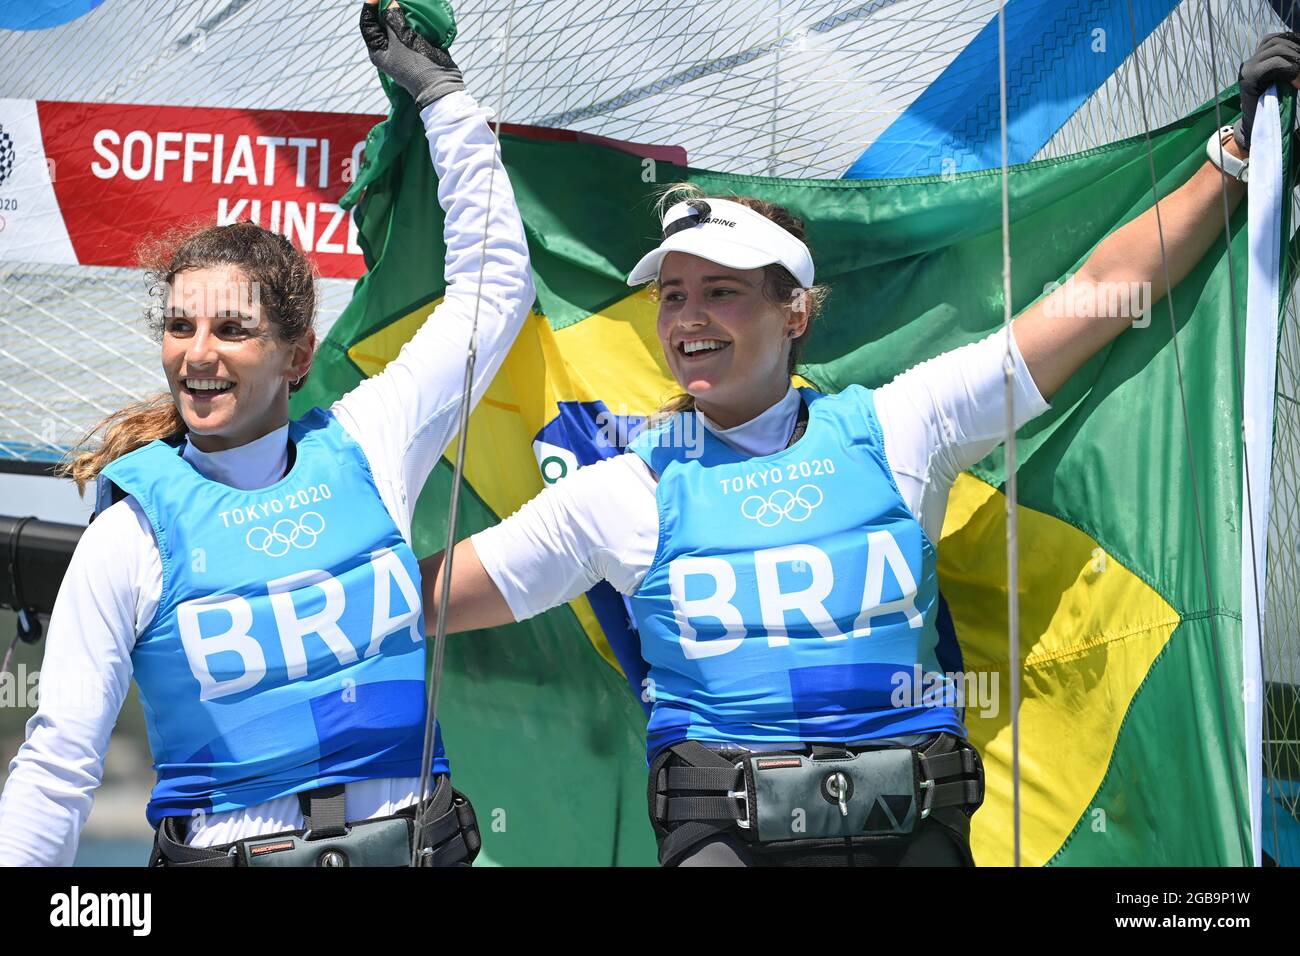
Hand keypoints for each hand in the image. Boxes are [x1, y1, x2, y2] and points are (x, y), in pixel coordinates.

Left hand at [359, 0, 463, 108]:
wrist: (442, 85)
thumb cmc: (418, 65)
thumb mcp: (402, 39)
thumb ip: (394, 18)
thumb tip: (391, 3)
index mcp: (378, 51)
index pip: (367, 24)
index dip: (370, 8)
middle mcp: (388, 50)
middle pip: (382, 23)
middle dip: (387, 8)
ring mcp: (403, 49)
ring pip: (399, 25)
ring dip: (402, 13)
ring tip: (406, 2)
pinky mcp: (418, 48)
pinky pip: (413, 30)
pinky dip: (415, 20)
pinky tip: (418, 12)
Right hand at [1233, 32, 1299, 151]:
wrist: (1256, 126)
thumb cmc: (1274, 104)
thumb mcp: (1286, 78)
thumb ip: (1291, 65)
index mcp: (1259, 59)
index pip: (1278, 38)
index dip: (1294, 41)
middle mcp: (1251, 61)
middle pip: (1278, 41)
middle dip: (1297, 50)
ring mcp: (1248, 69)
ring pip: (1277, 49)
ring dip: (1295, 60)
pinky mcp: (1249, 79)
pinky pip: (1274, 64)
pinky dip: (1290, 70)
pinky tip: (1296, 84)